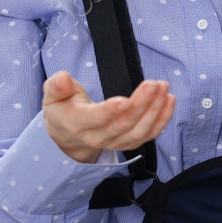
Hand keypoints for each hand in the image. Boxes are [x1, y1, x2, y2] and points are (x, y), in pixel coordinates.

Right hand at [41, 70, 174, 163]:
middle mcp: (97, 137)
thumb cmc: (62, 110)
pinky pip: (148, 135)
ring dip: (155, 111)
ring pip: (139, 132)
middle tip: (154, 84)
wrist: (67, 136)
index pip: (95, 119)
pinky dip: (162, 120)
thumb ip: (57, 86)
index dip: (110, 111)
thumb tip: (63, 79)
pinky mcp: (128, 143)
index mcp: (76, 123)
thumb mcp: (52, 96)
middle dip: (141, 104)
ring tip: (164, 89)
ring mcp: (114, 143)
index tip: (125, 100)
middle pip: (123, 124)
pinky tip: (170, 101)